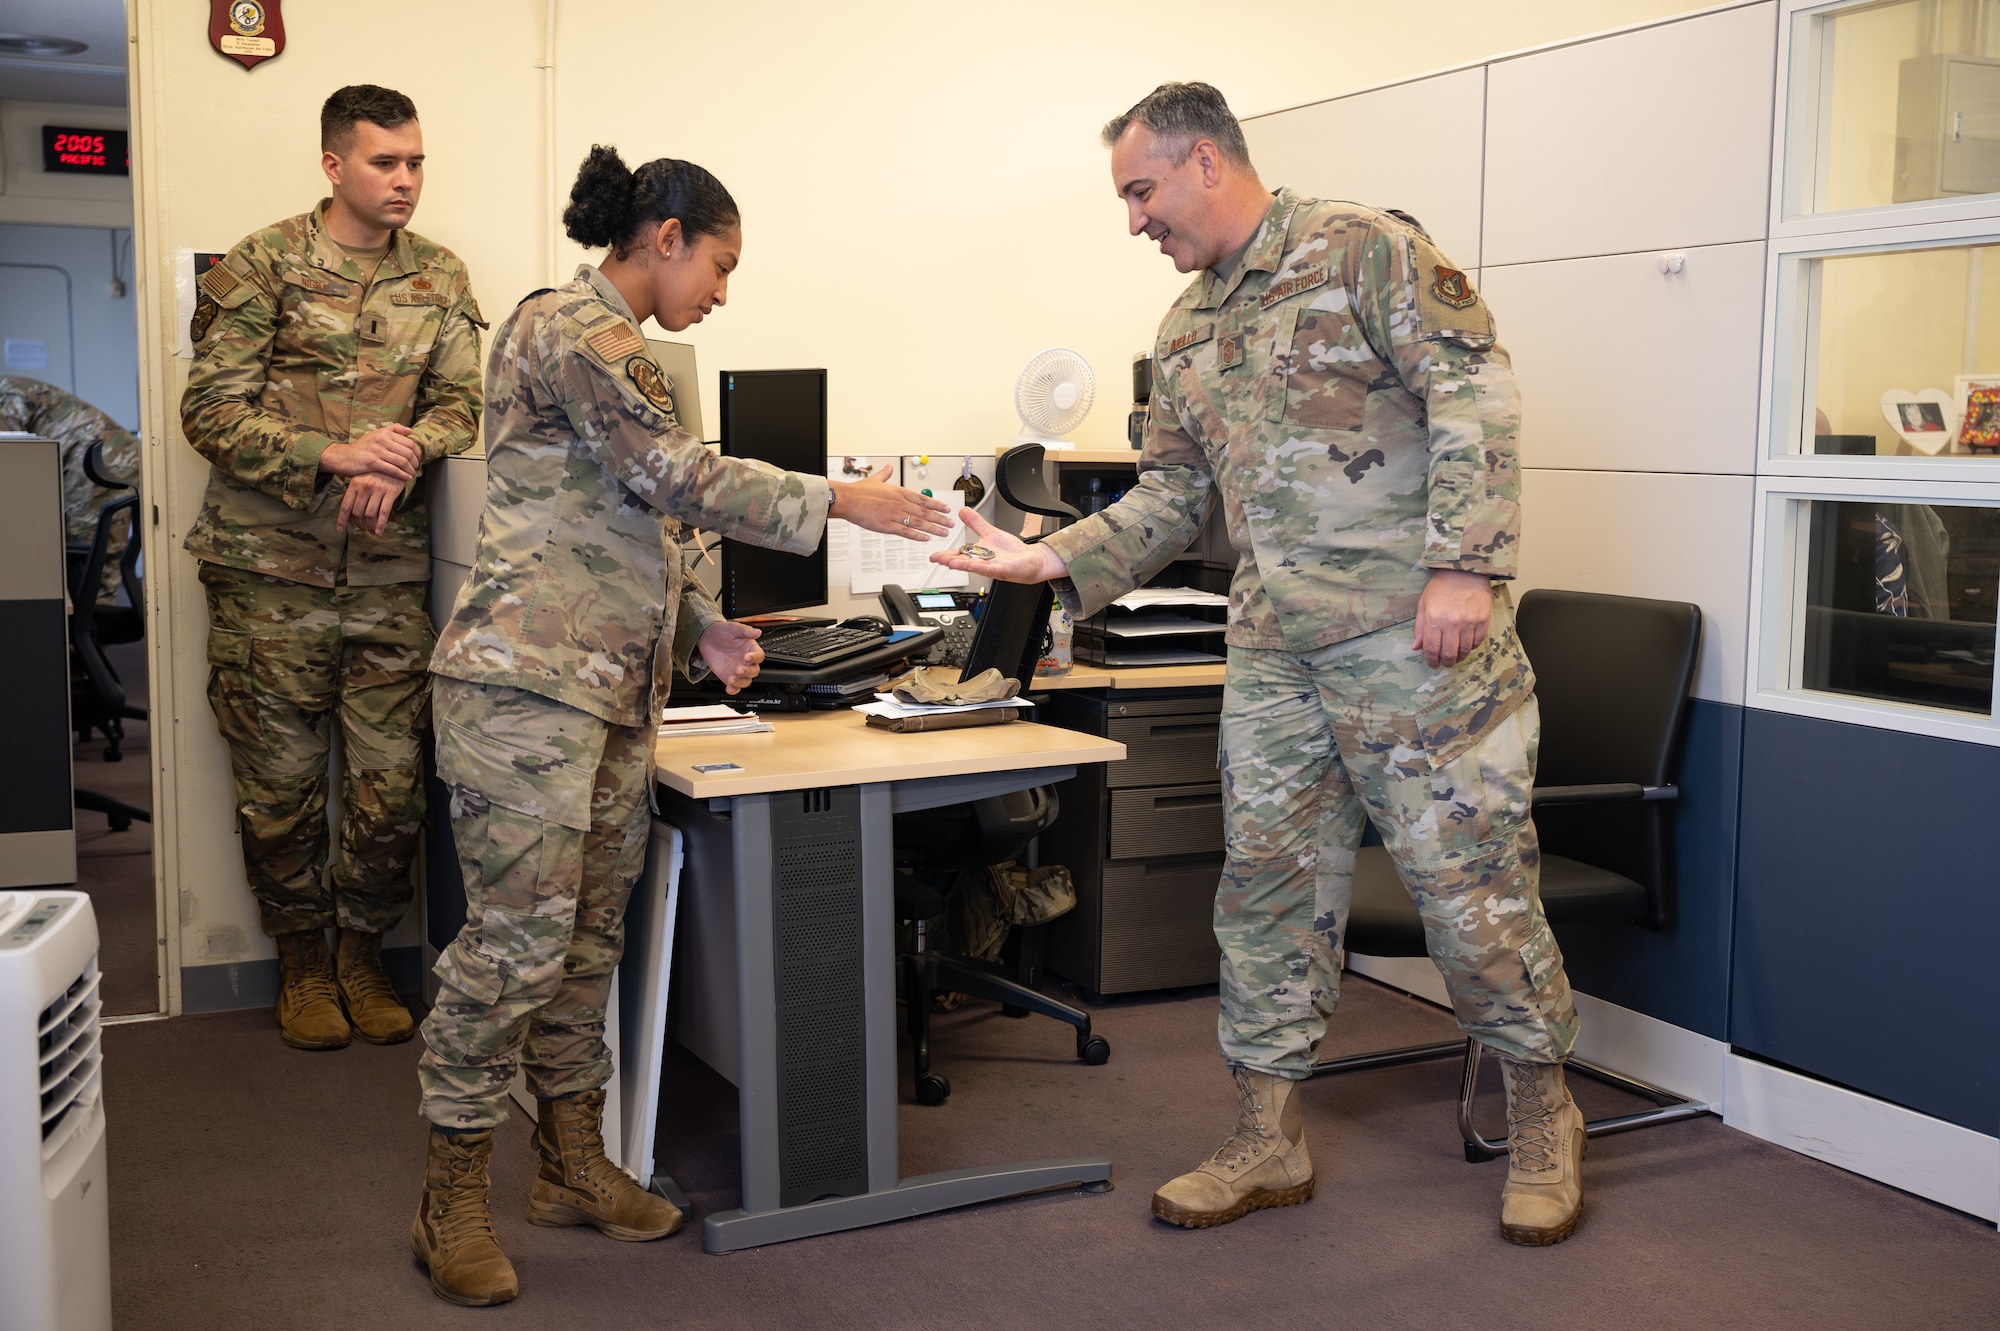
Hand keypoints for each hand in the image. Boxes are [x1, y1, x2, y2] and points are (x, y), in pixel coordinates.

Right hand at [321, 424, 419, 482]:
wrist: (343, 457)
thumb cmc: (362, 447)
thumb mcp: (376, 434)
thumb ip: (393, 430)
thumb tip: (410, 431)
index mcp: (385, 433)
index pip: (409, 443)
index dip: (417, 452)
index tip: (418, 459)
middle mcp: (381, 440)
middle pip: (408, 452)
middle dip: (415, 462)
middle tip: (417, 468)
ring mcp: (377, 451)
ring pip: (402, 461)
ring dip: (410, 470)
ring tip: (412, 474)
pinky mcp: (372, 462)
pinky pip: (393, 470)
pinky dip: (402, 475)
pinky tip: (406, 478)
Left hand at [336, 472, 404, 534]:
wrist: (397, 462)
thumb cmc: (377, 473)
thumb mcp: (363, 478)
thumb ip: (355, 493)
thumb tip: (349, 513)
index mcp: (354, 483)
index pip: (345, 506)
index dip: (342, 520)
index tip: (340, 529)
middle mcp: (364, 487)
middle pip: (357, 512)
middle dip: (359, 524)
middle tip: (362, 529)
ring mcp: (378, 490)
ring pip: (369, 514)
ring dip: (369, 526)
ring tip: (371, 530)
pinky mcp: (390, 493)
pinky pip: (384, 512)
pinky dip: (380, 524)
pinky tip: (379, 531)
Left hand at [698, 621, 763, 693]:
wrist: (706, 637)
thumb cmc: (722, 631)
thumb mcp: (734, 628)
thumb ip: (746, 631)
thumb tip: (757, 632)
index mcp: (751, 649)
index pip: (759, 656)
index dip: (755, 657)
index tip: (747, 657)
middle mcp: (746, 661)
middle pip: (754, 671)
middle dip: (748, 672)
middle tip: (739, 669)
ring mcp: (738, 670)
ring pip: (746, 681)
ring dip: (741, 682)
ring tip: (732, 678)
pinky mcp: (728, 677)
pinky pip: (735, 687)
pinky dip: (734, 690)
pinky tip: (729, 688)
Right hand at [829, 463, 952, 540]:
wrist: (847, 500)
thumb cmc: (859, 492)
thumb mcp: (875, 479)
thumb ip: (885, 474)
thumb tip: (890, 467)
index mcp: (899, 492)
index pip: (923, 498)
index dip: (937, 504)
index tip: (946, 508)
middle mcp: (900, 503)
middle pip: (925, 511)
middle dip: (940, 518)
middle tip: (950, 523)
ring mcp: (895, 514)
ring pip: (919, 522)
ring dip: (933, 528)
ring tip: (943, 533)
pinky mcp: (887, 525)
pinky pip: (906, 531)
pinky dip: (917, 535)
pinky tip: (926, 539)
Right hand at [929, 507, 1066, 583]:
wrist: (1029, 560)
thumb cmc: (1009, 551)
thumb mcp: (989, 533)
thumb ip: (975, 523)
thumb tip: (962, 511)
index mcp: (976, 555)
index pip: (958, 555)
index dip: (945, 556)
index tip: (934, 556)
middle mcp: (982, 563)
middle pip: (963, 562)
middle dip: (950, 561)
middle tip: (938, 560)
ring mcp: (992, 567)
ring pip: (975, 567)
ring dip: (963, 566)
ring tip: (950, 563)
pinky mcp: (1004, 569)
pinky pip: (992, 569)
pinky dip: (984, 567)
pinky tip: (976, 565)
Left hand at [1413, 569, 1493, 667]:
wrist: (1464, 570)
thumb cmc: (1441, 586)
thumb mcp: (1423, 604)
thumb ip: (1420, 628)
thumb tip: (1416, 648)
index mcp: (1435, 619)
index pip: (1433, 649)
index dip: (1432, 660)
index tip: (1433, 664)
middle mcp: (1452, 622)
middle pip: (1450, 653)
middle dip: (1446, 662)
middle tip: (1445, 663)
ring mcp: (1470, 621)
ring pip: (1465, 650)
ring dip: (1459, 657)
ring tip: (1456, 656)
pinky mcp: (1483, 619)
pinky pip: (1478, 641)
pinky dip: (1472, 647)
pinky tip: (1466, 645)